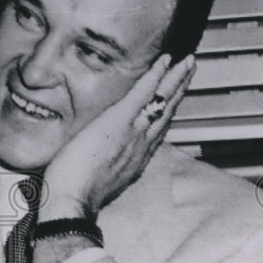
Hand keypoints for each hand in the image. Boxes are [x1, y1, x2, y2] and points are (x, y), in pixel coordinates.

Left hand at [40, 54, 195, 220]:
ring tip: (187, 62)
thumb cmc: (75, 196)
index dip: (166, 112)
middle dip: (179, 90)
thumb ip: (107, 167)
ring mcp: (134, 132)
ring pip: (162, 100)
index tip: (174, 99)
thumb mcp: (99, 180)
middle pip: (166, 112)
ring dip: (176, 78)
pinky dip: (156, 75)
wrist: (72, 202)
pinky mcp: (119, 121)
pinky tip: (165, 60)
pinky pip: (143, 93)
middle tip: (190, 71)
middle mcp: (141, 145)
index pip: (156, 130)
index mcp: (135, 159)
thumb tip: (100, 161)